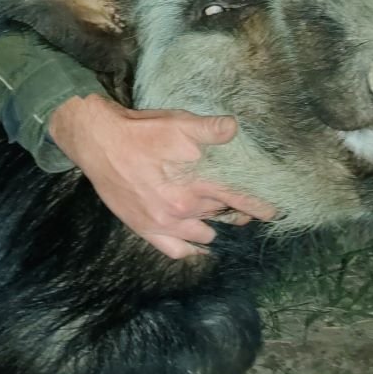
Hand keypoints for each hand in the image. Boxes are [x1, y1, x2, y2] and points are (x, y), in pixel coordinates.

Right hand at [48, 93, 278, 259]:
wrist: (98, 143)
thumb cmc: (139, 132)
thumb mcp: (177, 123)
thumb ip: (209, 129)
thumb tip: (235, 128)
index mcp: (195, 186)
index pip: (237, 200)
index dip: (259, 205)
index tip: (274, 211)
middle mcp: (182, 211)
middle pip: (222, 218)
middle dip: (237, 213)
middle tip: (245, 209)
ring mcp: (163, 224)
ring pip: (203, 236)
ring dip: (215, 228)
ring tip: (221, 219)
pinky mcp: (145, 229)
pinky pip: (177, 251)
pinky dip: (191, 248)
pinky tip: (198, 243)